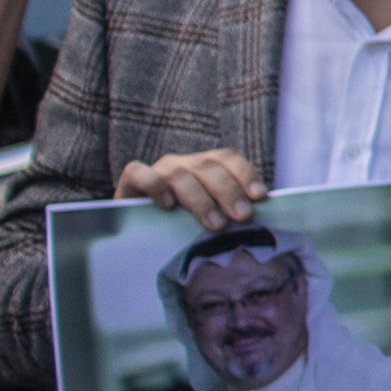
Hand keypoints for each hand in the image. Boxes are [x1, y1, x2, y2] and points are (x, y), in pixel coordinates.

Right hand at [116, 145, 264, 231]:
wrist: (138, 232)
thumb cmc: (182, 228)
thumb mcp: (210, 218)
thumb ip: (230, 213)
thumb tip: (259, 219)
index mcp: (205, 167)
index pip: (227, 158)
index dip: (245, 173)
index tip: (259, 196)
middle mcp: (182, 164)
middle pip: (208, 167)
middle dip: (228, 191)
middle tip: (242, 216)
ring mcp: (157, 170)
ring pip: (179, 174)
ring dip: (200, 199)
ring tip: (215, 224)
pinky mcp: (130, 182)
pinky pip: (139, 173)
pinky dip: (155, 186)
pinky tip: (167, 205)